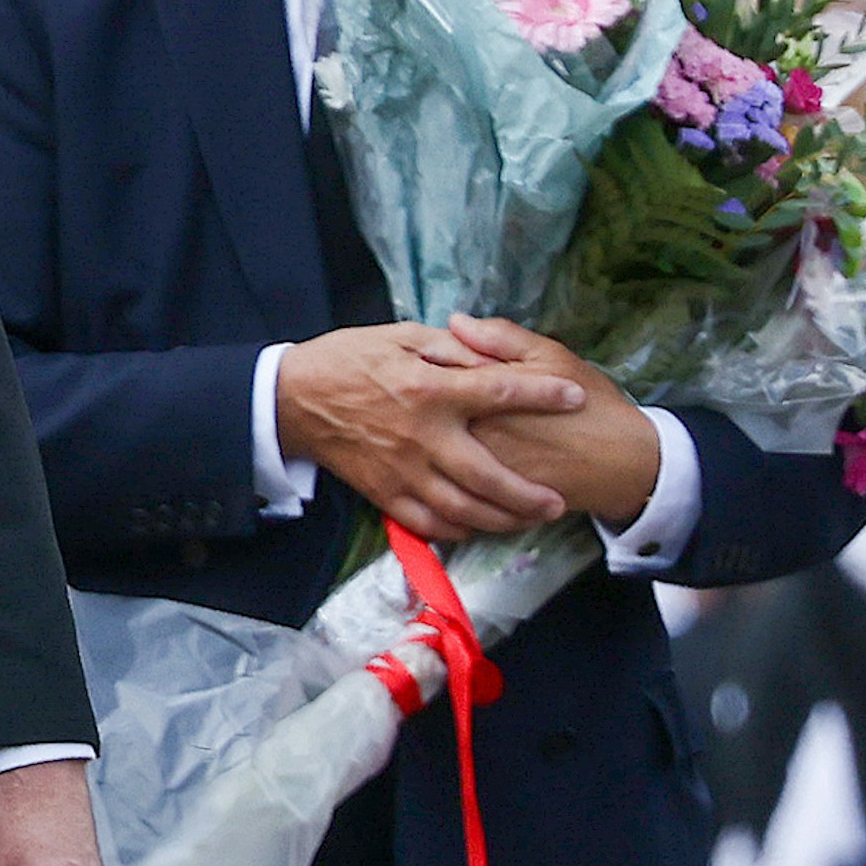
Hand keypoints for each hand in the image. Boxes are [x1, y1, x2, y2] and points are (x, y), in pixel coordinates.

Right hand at [275, 323, 585, 542]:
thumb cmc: (347, 360)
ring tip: (527, 521)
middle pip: (488, 476)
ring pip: (461, 508)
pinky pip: (426, 522)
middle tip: (557, 502)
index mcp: (428, 389)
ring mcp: (402, 470)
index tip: (574, 397)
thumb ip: (448, 346)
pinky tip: (475, 526)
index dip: (542, 394)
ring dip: (500, 520)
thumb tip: (490, 356)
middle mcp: (422, 436)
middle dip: (528, 494)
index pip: (498, 392)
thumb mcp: (397, 335)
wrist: (291, 398)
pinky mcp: (382, 491)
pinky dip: (455, 530)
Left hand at [437, 317, 663, 525]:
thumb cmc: (591, 404)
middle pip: (426, 420)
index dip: (424, 370)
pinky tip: (448, 469)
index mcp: (486, 394)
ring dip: (427, 449)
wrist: (625, 463)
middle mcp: (478, 434)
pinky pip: (452, 491)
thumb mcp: (551, 357)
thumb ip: (501, 338)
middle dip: (419, 412)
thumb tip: (456, 321)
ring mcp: (482, 470)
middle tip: (420, 405)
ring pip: (435, 459)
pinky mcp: (491, 500)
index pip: (432, 376)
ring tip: (433, 436)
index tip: (424, 368)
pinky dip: (444, 481)